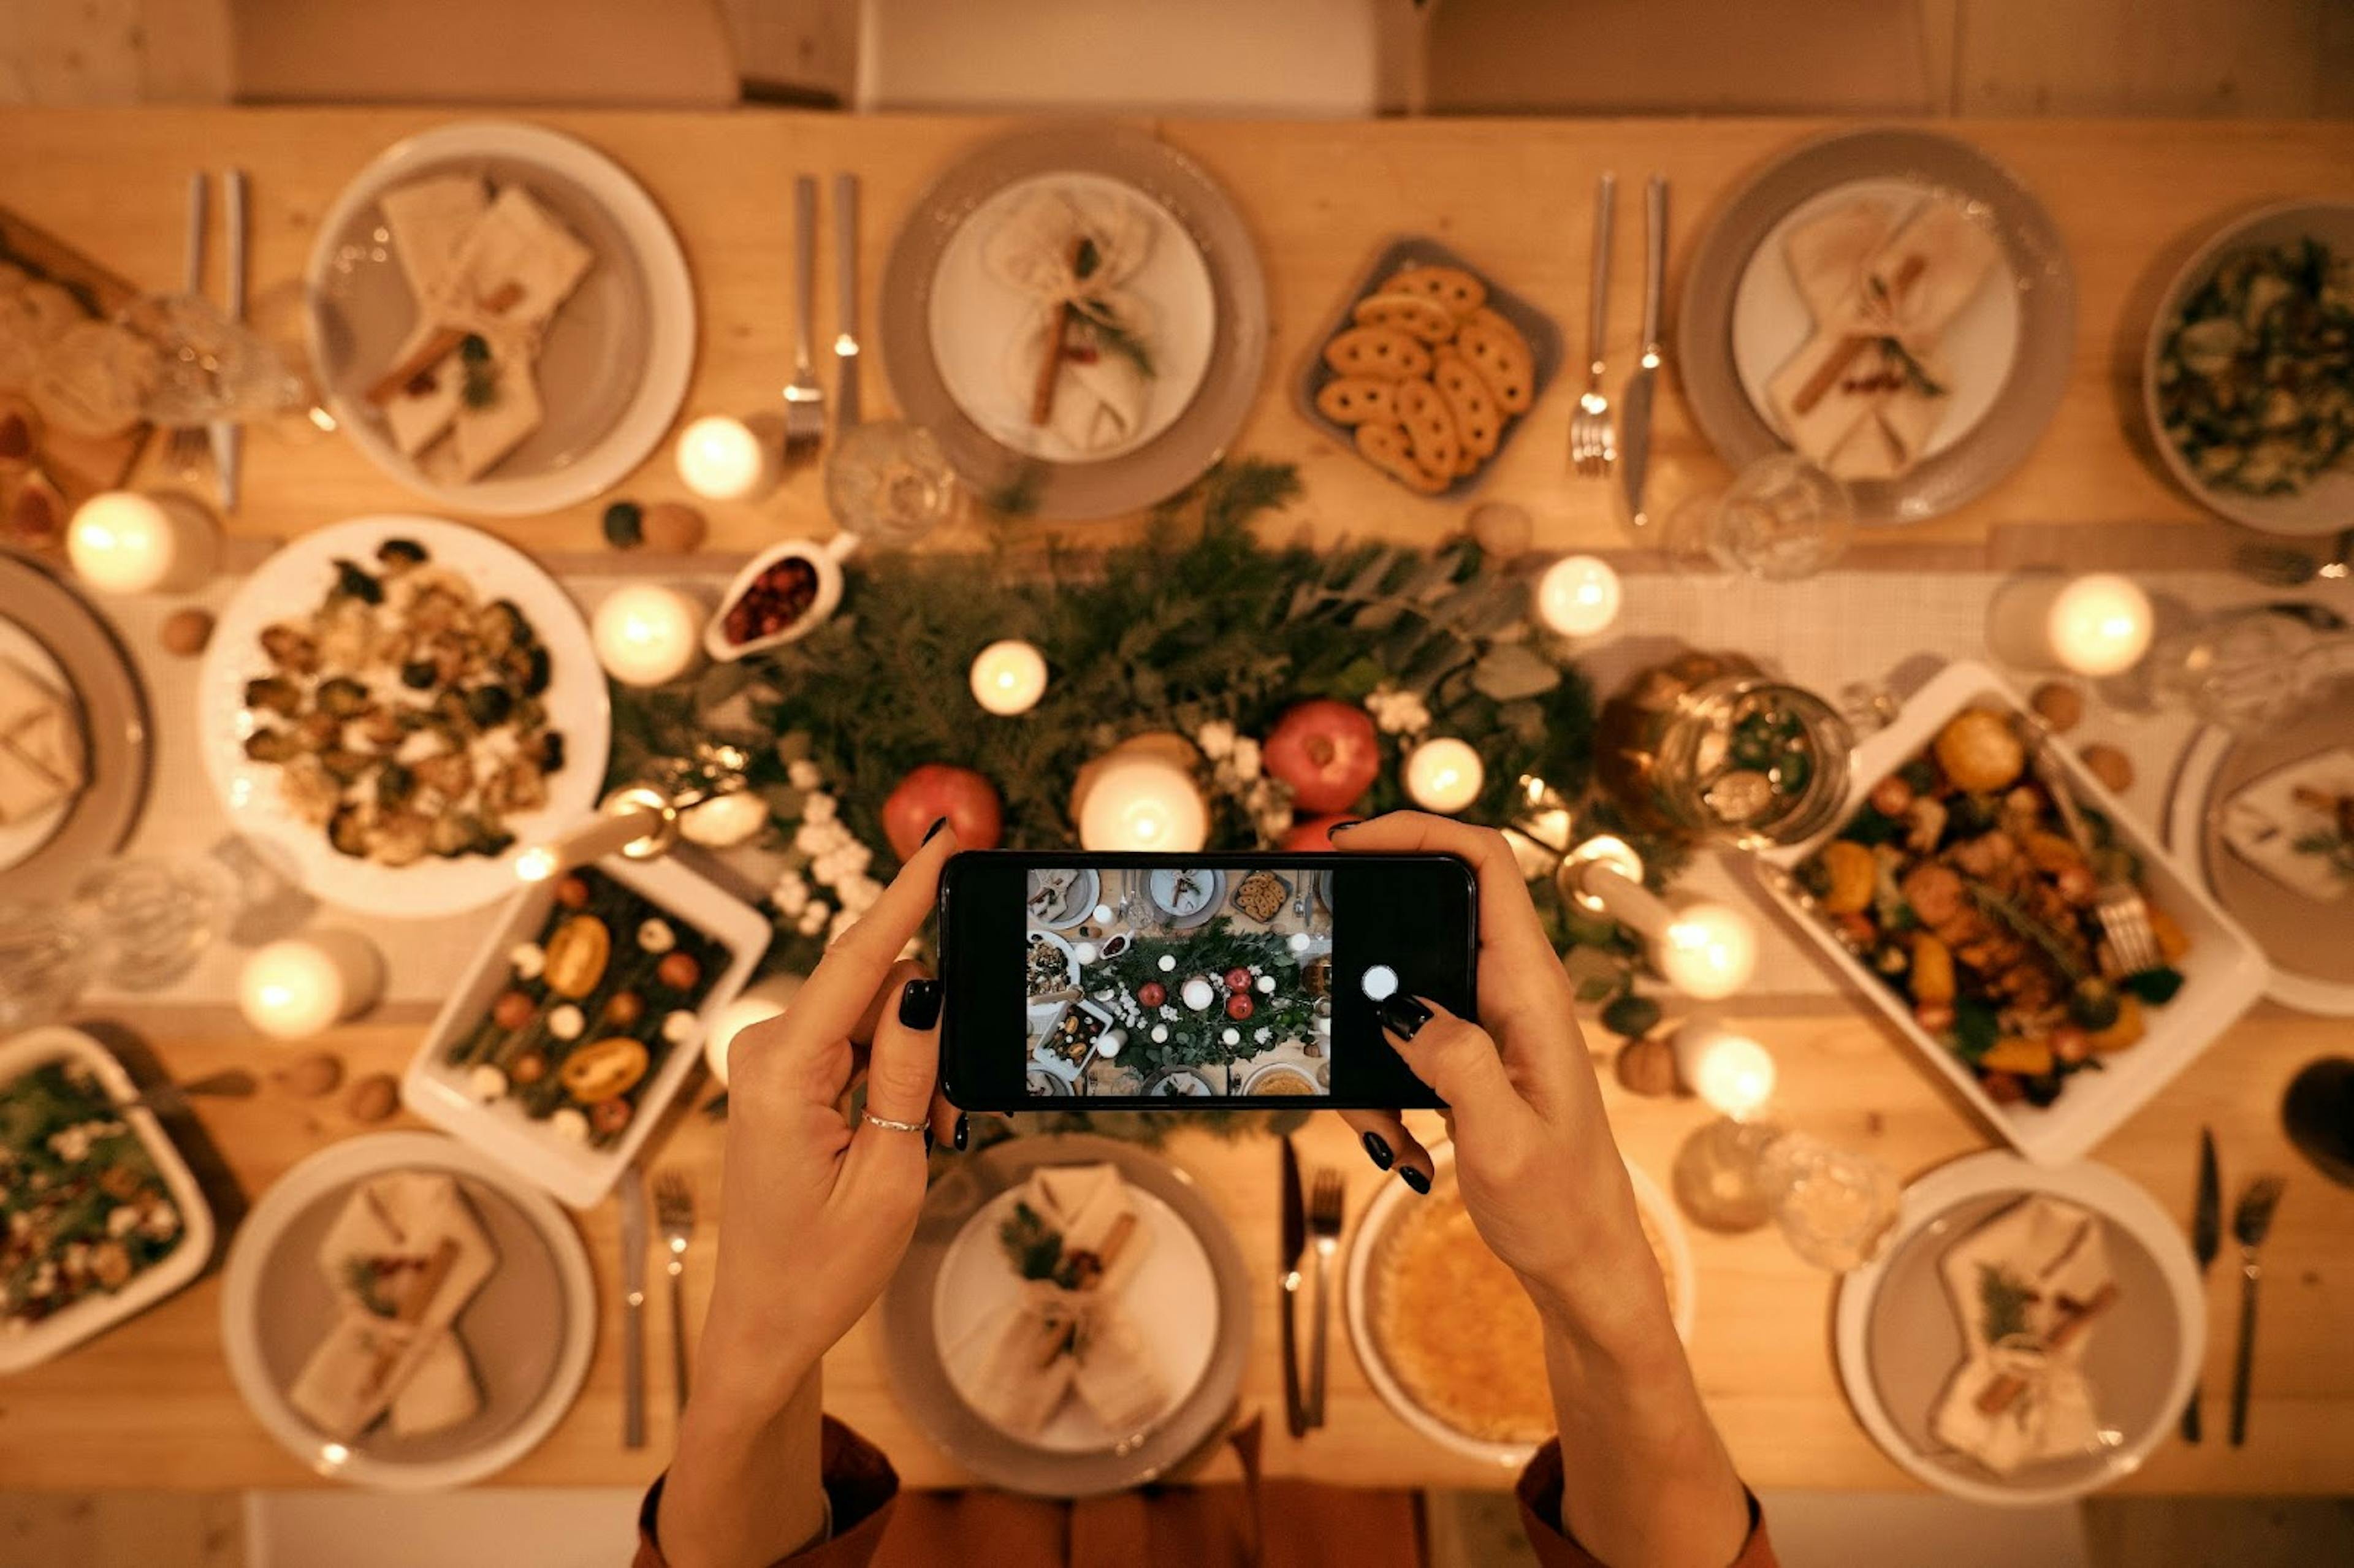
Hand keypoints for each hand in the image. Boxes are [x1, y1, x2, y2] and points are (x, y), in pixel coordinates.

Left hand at [696, 825, 961, 1408]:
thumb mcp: (891, 1174)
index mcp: (783, 1073)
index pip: (856, 962)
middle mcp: (767, 1051)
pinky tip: (903, 1130)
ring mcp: (770, 1061)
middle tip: (950, 1120)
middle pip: (877, 991)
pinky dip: (893, 1077)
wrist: (766, 1323)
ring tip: (923, 1141)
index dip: (904, 896)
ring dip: (915, 1067)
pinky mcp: (781, 1075)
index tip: (940, 841)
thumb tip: (924, 988)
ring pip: (875, 1018)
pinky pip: (857, 1043)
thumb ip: (911, 1072)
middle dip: (929, 1036)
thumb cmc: (823, 1265)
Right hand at [1331, 813, 1672, 1345]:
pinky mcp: (1466, 1056)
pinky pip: (1399, 1044)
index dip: (1418, 831)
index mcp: (1532, 991)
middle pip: (1427, 911)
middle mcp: (1511, 991)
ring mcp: (1487, 1021)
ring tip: (1380, 1128)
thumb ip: (1459, 1066)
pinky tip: (1400, 1150)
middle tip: (1313, 969)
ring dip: (1364, 1050)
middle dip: (1363, 942)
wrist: (1583, 1263)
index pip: (1486, 864)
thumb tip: (1402, 1008)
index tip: (1347, 844)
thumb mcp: (1506, 1143)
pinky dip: (1378, 1091)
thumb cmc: (1561, 1205)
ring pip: (1397, 991)